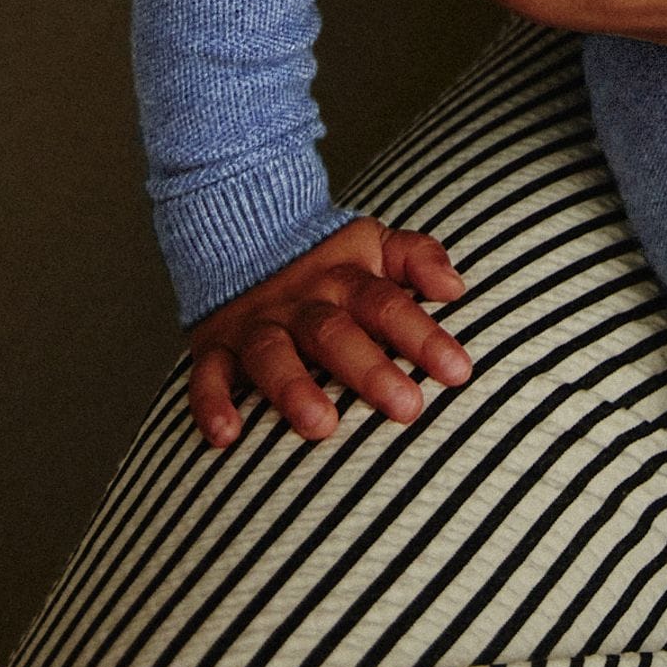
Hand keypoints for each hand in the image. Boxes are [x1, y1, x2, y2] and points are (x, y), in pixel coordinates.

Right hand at [187, 216, 470, 447]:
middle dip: (370, 370)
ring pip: (272, 354)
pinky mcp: (215, 346)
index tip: (459, 372)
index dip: (424, 337)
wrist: (245, 229)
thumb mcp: (376, 244)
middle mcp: (302, 302)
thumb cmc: (330, 259)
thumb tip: (456, 286)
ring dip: (294, 388)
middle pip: (336, 333)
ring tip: (321, 427)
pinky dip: (212, 403)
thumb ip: (418, 258)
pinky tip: (226, 437)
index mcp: (347, 279)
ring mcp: (257, 324)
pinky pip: (207, 375)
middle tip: (407, 408)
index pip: (389, 305)